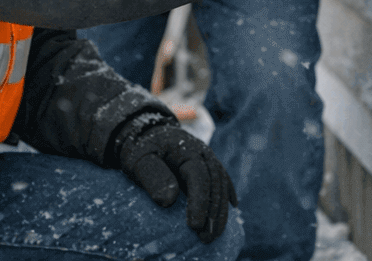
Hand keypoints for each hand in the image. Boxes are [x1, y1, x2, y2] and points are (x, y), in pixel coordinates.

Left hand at [115, 118, 236, 242]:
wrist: (147, 133)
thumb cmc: (141, 149)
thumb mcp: (140, 160)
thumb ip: (153, 176)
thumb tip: (169, 200)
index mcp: (186, 149)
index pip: (199, 176)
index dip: (199, 202)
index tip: (194, 226)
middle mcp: (202, 152)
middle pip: (215, 183)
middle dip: (213, 212)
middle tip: (206, 238)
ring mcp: (208, 157)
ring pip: (221, 184)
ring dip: (220, 211)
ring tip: (213, 235)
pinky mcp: (208, 164)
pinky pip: (223, 180)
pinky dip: (226, 196)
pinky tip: (231, 210)